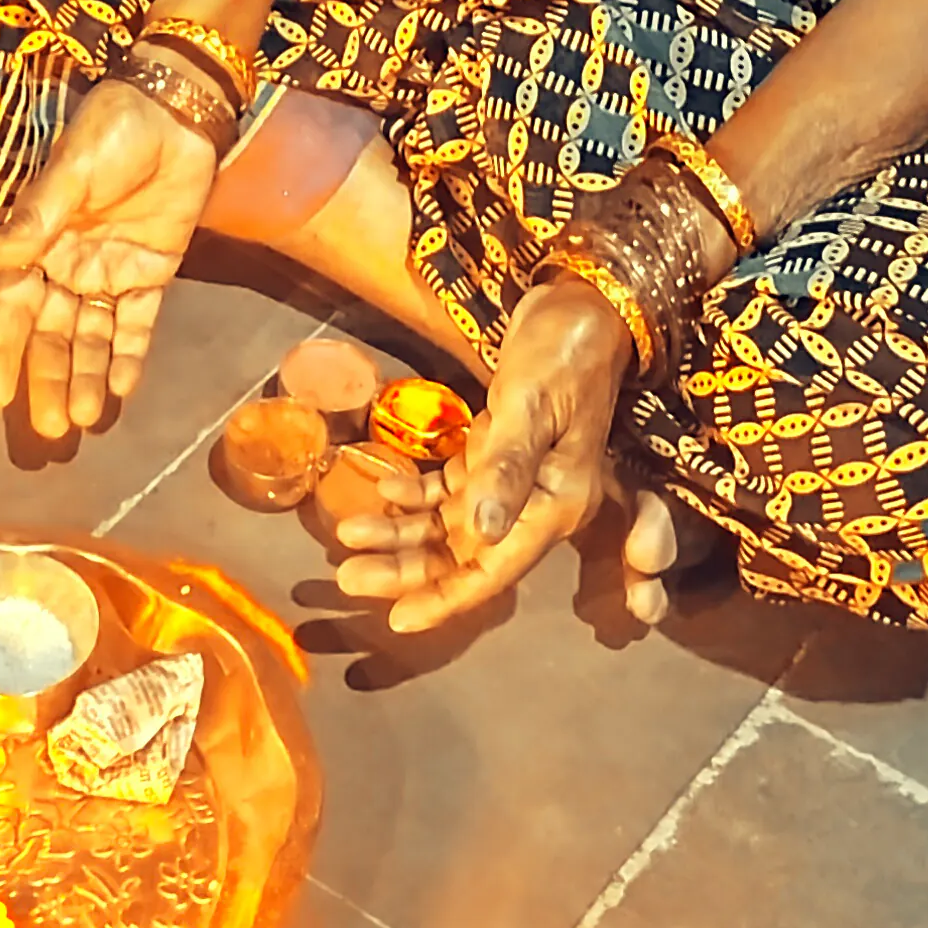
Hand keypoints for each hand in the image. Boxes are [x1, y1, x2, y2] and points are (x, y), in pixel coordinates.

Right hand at [0, 79, 217, 439]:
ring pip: (92, 335)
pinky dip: (130, 354)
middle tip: (48, 430)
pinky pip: (138, 322)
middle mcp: (69, 263)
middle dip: (48, 379)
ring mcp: (111, 269)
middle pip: (53, 333)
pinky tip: (123, 389)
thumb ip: (33, 221)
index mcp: (38, 240)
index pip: (13, 306)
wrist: (177, 109)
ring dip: (87, 376)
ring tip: (84, 419)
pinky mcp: (153, 269)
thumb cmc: (114, 130)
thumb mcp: (71, 172)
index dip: (2, 350)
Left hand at [332, 279, 634, 634]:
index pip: (495, 569)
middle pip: (464, 554)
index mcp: (555, 504)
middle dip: (407, 570)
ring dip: (401, 533)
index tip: (398, 621)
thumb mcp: (530, 405)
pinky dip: (415, 492)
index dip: (448, 598)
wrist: (580, 307)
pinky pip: (449, 488)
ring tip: (347, 536)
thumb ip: (506, 468)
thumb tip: (482, 536)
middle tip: (347, 576)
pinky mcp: (495, 453)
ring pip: (449, 524)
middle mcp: (535, 504)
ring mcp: (513, 481)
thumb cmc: (560, 352)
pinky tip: (383, 487)